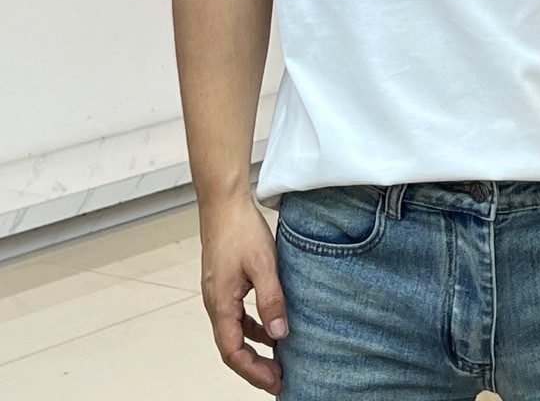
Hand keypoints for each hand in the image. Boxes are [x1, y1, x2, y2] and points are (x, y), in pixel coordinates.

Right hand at [199, 197, 288, 395]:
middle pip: (232, 346)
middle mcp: (215, 303)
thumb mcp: (263, 265)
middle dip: (254, 366)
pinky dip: (253, 326)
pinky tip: (269, 326)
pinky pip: (237, 315)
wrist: (224, 203)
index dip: (253, 372)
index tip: (275, 382)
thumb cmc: (240, 229)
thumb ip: (271, 300)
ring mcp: (218, 293)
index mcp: (220, 304)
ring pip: (234, 331)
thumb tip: (279, 335)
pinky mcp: (225, 283)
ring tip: (277, 359)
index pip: (233, 351)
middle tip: (280, 378)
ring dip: (254, 348)